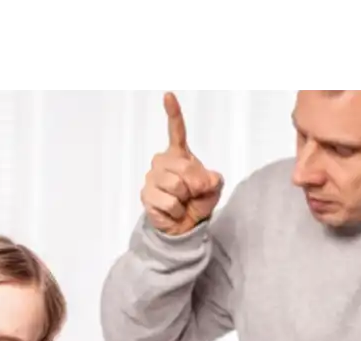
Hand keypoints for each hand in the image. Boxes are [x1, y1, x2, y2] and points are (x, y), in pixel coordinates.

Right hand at [142, 92, 224, 235]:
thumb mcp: (214, 187)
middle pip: (184, 168)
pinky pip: (169, 202)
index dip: (173, 113)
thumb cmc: (197, 200)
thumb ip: (212, 179)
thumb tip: (201, 181)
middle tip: (193, 194)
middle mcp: (162, 161)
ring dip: (185, 199)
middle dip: (195, 184)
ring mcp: (152, 178)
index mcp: (179, 154)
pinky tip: (173, 210)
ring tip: (182, 202)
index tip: (168, 95)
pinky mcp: (146, 195)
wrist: (184, 225)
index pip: (176, 130)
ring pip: (176, 185)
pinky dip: (177, 211)